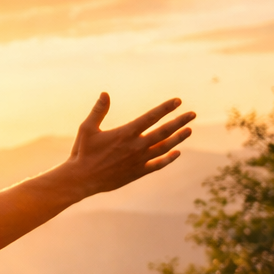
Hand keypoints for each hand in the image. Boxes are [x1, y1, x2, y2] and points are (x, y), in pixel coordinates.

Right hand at [61, 93, 195, 198]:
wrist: (81, 179)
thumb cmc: (82, 152)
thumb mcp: (87, 128)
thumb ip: (98, 111)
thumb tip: (105, 93)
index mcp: (125, 133)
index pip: (151, 117)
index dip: (166, 108)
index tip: (178, 101)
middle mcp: (136, 146)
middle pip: (164, 131)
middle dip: (180, 121)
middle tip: (192, 114)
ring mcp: (138, 160)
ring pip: (165, 147)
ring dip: (178, 138)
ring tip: (189, 130)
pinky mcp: (137, 172)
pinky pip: (158, 164)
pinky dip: (168, 159)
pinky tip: (176, 153)